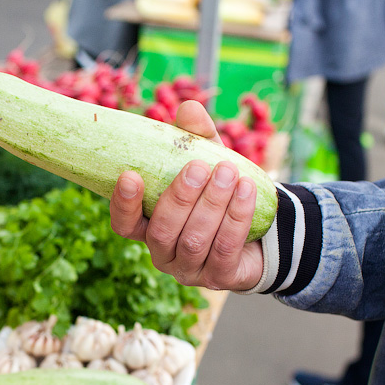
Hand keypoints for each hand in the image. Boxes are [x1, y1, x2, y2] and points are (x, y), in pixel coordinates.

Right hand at [109, 100, 264, 291]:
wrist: (259, 229)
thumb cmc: (218, 192)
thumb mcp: (206, 160)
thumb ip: (195, 137)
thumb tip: (189, 107)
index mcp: (148, 228)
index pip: (124, 225)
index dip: (124, 204)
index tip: (130, 175)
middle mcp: (163, 253)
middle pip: (162, 231)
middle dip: (181, 198)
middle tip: (198, 167)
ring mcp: (190, 270)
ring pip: (194, 240)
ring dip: (212, 204)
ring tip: (228, 173)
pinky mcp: (220, 278)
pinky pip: (225, 248)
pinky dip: (236, 217)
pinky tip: (246, 191)